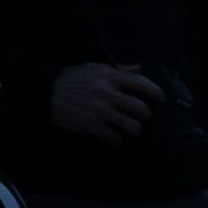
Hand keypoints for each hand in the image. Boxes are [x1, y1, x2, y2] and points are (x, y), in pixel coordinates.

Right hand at [47, 63, 162, 145]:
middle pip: (139, 107)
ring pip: (131, 125)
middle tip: (144, 117)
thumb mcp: (93, 68)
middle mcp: (107, 93)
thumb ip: (118, 69)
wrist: (47, 94)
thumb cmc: (71, 79)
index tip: (161, 98)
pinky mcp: (92, 125)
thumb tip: (138, 67)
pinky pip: (114, 136)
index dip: (154, 91)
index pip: (139, 82)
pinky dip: (118, 140)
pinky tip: (116, 139)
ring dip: (135, 130)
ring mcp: (100, 110)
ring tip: (133, 130)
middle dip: (146, 115)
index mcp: (108, 77)